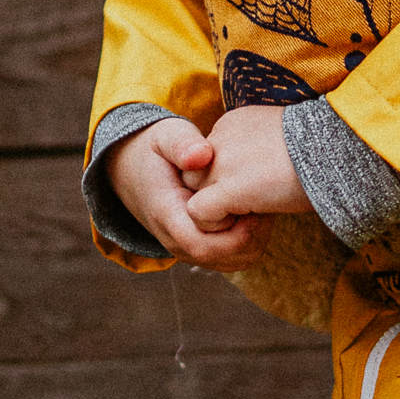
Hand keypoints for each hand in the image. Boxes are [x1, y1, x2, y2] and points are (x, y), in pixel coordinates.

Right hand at [106, 118, 264, 268]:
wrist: (131, 168)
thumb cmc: (155, 150)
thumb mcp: (164, 135)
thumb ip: (181, 143)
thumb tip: (200, 156)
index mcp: (166, 214)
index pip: (202, 244)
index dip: (234, 233)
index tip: (254, 206)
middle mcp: (174, 239)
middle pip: (220, 258)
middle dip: (251, 239)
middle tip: (267, 207)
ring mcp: (185, 247)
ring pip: (229, 262)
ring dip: (253, 242)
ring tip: (264, 210)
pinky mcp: (198, 246)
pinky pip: (229, 258)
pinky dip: (249, 243)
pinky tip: (255, 215)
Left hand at [185, 106, 313, 230]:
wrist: (338, 148)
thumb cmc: (322, 147)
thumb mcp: (281, 137)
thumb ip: (257, 149)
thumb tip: (259, 171)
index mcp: (233, 124)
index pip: (209, 156)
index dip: (226, 177)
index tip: (255, 184)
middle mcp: (220, 138)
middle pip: (196, 174)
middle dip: (215, 193)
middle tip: (249, 204)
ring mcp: (222, 163)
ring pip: (194, 193)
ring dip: (217, 209)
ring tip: (250, 212)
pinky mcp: (229, 188)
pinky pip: (200, 213)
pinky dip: (216, 224)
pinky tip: (246, 219)